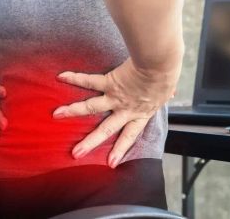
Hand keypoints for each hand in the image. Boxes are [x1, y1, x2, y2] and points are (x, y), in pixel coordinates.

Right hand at [53, 58, 178, 167]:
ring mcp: (116, 97)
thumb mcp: (167, 91)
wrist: (159, 65)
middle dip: (90, 142)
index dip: (120, 150)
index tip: (110, 163)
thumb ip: (165, 95)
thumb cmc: (166, 76)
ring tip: (57, 115)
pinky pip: (90, 81)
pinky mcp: (110, 82)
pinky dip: (75, 78)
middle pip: (106, 130)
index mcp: (140, 114)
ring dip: (72, 111)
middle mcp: (125, 110)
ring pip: (91, 107)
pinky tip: (61, 76)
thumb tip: (172, 93)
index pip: (129, 136)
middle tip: (76, 153)